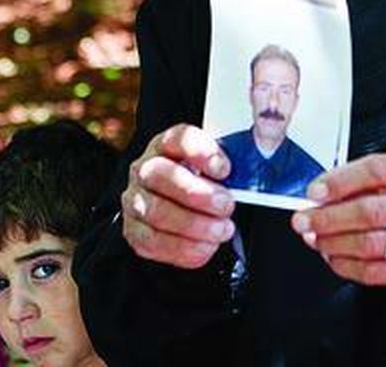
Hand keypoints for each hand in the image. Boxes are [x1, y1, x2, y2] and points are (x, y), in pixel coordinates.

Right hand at [121, 124, 236, 268]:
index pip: (178, 138)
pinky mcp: (133, 230)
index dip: (201, 152)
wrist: (181, 209)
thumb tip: (251, 169)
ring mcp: (135, 199)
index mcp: (167, 144)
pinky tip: (206, 247)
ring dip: (193, 224)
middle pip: (161, 175)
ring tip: (222, 230)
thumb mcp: (216, 167)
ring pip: (156, 211)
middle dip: (197, 193)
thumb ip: (230, 165)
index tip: (225, 169)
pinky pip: (152, 242)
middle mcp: (145, 169)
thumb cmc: (203, 183)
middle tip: (227, 205)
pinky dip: (182, 248)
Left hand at [290, 154, 385, 294]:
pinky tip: (334, 257)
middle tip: (304, 221)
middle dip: (328, 218)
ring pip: (369, 244)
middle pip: (369, 211)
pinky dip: (347, 265)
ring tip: (316, 239)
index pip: (376, 171)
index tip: (315, 192)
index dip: (340, 181)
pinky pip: (374, 270)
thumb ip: (363, 183)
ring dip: (333, 243)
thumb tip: (320, 196)